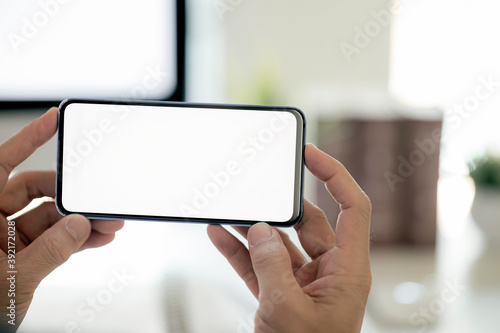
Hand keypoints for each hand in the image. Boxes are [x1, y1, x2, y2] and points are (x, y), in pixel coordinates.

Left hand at [0, 108, 123, 329]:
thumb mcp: (9, 281)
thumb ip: (47, 253)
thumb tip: (78, 226)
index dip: (26, 140)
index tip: (52, 120)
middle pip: (33, 191)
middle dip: (69, 196)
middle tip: (95, 199)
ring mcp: (8, 240)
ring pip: (50, 218)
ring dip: (81, 221)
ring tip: (108, 223)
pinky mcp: (25, 256)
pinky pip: (56, 240)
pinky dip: (78, 239)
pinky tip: (99, 237)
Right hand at [208, 144, 371, 332]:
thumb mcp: (288, 313)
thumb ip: (272, 267)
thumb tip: (260, 231)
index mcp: (348, 271)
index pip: (352, 208)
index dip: (335, 175)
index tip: (311, 154)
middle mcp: (329, 271)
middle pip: (309, 222)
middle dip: (280, 207)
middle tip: (257, 190)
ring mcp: (302, 282)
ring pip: (279, 242)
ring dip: (253, 228)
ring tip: (230, 211)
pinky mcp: (279, 293)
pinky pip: (259, 263)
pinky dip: (239, 250)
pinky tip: (219, 235)